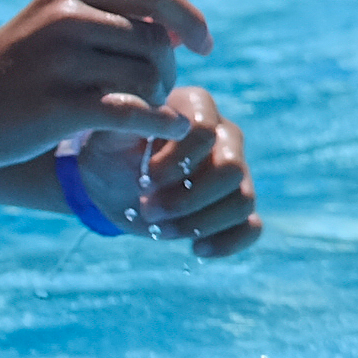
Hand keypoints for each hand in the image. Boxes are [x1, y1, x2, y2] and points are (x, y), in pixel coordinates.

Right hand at [0, 0, 206, 154]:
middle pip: (158, 41)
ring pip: (150, 77)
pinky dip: (161, 122)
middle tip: (153, 94)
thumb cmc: (10, 73)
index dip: (189, 19)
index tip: (204, 46)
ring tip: (137, 112)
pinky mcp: (58, 107)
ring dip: (157, 99)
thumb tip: (181, 29)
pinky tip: (168, 130)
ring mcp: (59, 62)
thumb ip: (112, 19)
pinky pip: (135, 112)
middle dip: (167, 71)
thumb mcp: (52, 27)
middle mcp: (64, 18)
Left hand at [108, 95, 262, 258]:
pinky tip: (196, 248)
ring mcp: (236, 173)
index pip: (206, 132)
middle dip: (187, 199)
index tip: (144, 180)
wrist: (111, 183)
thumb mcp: (106, 136)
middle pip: (232, 171)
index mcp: (198, 109)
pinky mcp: (234, 206)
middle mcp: (225, 137)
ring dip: (199, 223)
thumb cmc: (110, 152)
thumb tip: (163, 120)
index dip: (176, 162)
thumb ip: (128, 120)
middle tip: (147, 209)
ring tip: (160, 230)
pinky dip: (227, 242)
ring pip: (243, 201)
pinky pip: (251, 228)